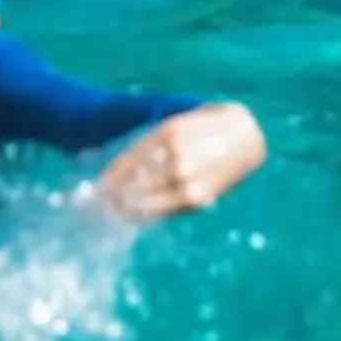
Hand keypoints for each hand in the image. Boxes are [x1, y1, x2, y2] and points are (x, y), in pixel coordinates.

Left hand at [98, 103, 267, 222]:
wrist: (245, 135)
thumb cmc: (204, 129)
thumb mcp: (175, 125)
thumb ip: (150, 145)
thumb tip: (123, 170)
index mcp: (166, 133)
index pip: (126, 163)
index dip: (108, 180)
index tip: (95, 191)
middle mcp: (175, 157)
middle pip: (132, 185)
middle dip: (113, 197)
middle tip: (98, 205)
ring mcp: (187, 180)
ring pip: (145, 202)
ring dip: (126, 209)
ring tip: (114, 212)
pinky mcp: (197, 197)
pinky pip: (164, 211)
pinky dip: (146, 214)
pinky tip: (136, 214)